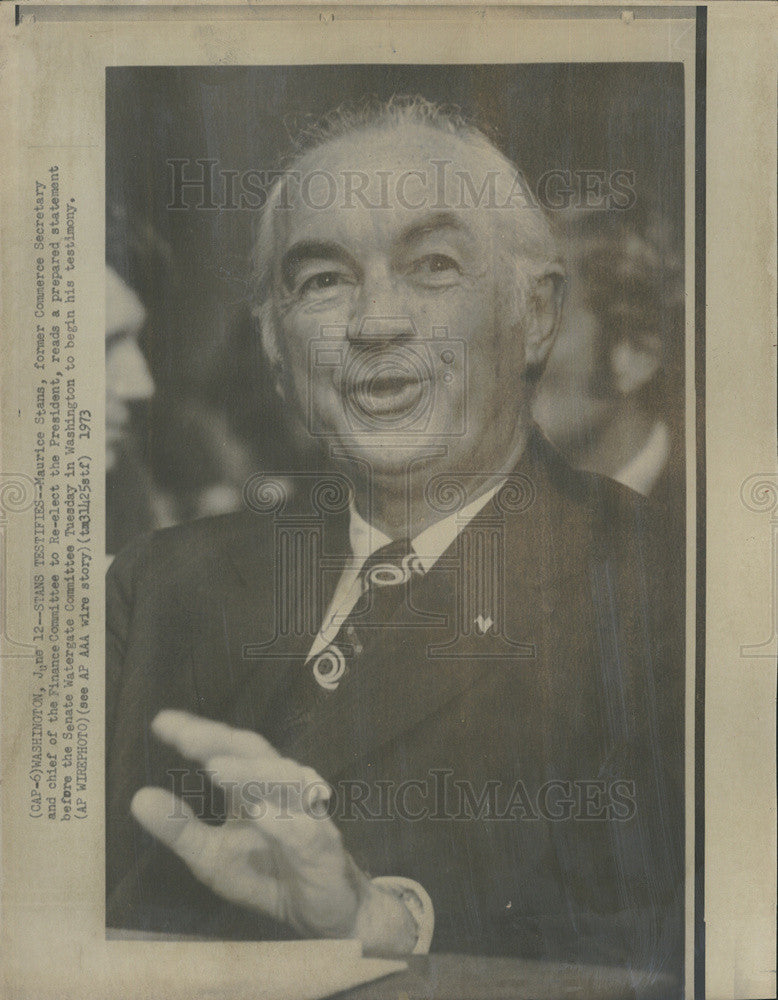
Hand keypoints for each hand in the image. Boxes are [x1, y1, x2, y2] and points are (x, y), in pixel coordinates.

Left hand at [131, 710, 416, 953]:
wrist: (324, 912)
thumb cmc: (267, 874)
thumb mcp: (213, 856)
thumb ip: (180, 829)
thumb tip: (138, 798)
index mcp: (256, 787)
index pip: (228, 749)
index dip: (199, 733)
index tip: (161, 722)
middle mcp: (283, 790)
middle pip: (256, 752)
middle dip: (223, 741)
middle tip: (186, 738)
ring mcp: (307, 816)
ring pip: (283, 782)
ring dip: (250, 773)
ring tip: (214, 768)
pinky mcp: (324, 850)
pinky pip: (305, 831)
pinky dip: (284, 822)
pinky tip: (260, 814)